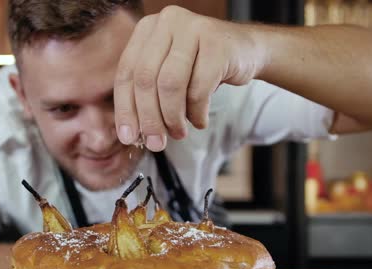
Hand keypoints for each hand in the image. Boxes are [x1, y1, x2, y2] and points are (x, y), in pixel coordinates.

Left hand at [113, 6, 261, 151]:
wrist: (247, 51)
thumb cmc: (202, 66)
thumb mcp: (168, 73)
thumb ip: (147, 94)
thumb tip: (131, 133)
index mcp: (148, 28)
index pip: (126, 73)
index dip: (124, 109)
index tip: (128, 137)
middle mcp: (167, 21)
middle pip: (146, 79)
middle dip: (149, 118)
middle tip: (156, 143)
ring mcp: (193, 28)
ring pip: (169, 84)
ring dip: (172, 117)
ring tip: (178, 133)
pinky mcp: (217, 44)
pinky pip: (198, 88)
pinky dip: (197, 113)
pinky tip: (199, 121)